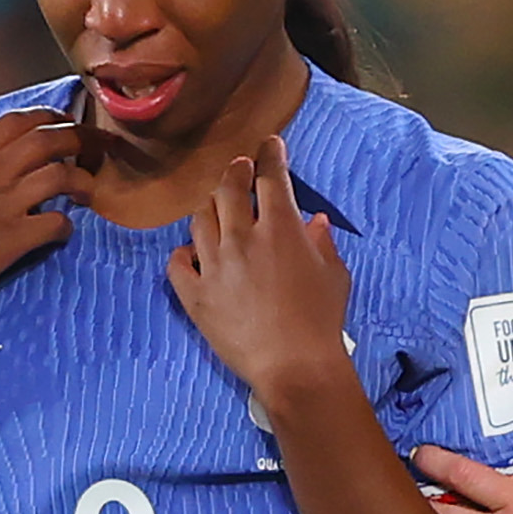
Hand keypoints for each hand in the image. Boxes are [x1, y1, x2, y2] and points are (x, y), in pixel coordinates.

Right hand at [0, 109, 79, 332]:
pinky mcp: (11, 241)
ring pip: (61, 174)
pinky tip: (62, 231)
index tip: (62, 124)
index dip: (48, 118)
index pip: (18, 120)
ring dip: (81, 181)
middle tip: (90, 151)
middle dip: (77, 139)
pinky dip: (67, 225)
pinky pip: (57, 222)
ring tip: (85, 192)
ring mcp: (0, 205)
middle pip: (48, 139)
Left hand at [168, 136, 351, 407]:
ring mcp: (214, 266)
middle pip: (229, 188)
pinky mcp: (195, 295)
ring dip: (210, 208)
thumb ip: (322, 243)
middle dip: (235, 171)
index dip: (271, 155)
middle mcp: (242, 239)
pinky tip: (193, 254)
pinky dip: (185, 254)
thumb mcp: (334, 277)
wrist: (294, 367)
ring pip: (200, 219)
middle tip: (240, 168)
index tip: (270, 145)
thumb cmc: (322, 322)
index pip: (271, 177)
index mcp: (281, 229)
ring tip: (218, 210)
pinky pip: (178, 263)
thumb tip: (314, 222)